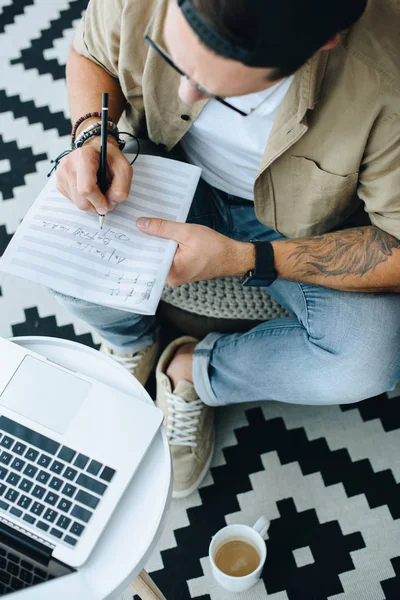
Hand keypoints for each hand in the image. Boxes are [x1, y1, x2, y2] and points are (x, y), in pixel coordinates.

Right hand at [55, 135, 132, 214]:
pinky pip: (72, 199)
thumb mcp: (123, 168)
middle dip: (96, 206)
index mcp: (84, 157)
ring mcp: (61, 173)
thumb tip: (110, 204)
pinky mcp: (59, 181)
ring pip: (77, 202)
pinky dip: (83, 199)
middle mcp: (68, 164)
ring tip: (98, 189)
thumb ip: (121, 187)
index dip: (98, 202)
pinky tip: (89, 188)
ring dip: (90, 202)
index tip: (107, 206)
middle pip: (81, 200)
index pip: (86, 188)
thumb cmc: (109, 157)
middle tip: (106, 200)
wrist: (94, 147)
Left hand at [136, 217, 254, 286]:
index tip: (130, 230)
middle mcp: (171, 278)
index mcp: (171, 272)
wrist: (232, 257)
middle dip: (147, 241)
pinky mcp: (180, 272)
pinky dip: (166, 248)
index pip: (147, 256)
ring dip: (157, 243)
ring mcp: (175, 276)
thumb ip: (163, 228)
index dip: (139, 242)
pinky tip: (163, 236)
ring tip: (148, 228)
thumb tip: (141, 224)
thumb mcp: (187, 232)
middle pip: (152, 257)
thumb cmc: (214, 247)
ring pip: (160, 257)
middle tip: (136, 226)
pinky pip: (167, 258)